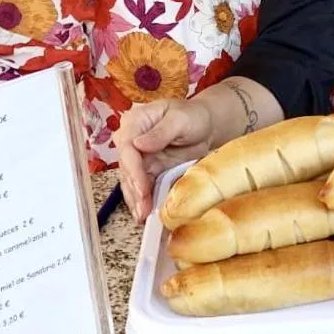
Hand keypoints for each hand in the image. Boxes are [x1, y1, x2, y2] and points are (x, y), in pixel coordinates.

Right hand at [115, 98, 213, 223]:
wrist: (206, 125)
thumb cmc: (193, 116)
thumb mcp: (179, 119)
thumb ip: (160, 132)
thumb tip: (138, 144)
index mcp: (135, 122)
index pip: (127, 149)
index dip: (133, 171)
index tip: (142, 189)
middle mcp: (131, 140)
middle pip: (127, 169)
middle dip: (134, 191)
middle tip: (143, 211)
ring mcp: (138, 157)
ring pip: (131, 182)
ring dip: (136, 200)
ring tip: (143, 217)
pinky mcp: (148, 170)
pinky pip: (141, 187)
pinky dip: (142, 201)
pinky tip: (143, 215)